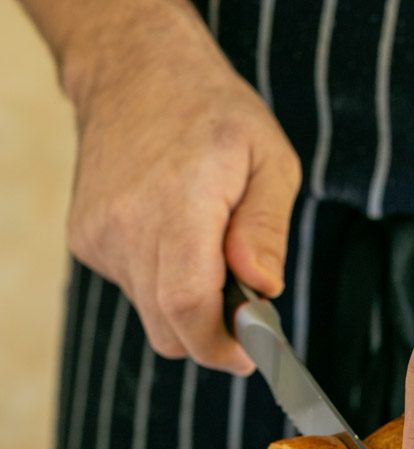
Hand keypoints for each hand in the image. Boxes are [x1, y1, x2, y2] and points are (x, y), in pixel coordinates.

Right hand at [63, 1, 300, 374]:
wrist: (134, 71)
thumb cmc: (211, 112)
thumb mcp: (269, 159)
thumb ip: (267, 229)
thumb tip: (263, 288)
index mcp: (178, 204)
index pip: (187, 306)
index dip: (219, 345)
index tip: (249, 354)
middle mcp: (128, 225)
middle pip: (169, 328)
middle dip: (210, 336)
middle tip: (244, 311)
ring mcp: (100, 235)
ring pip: (151, 314)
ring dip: (187, 305)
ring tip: (207, 252)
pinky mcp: (87, 241)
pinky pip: (134, 289)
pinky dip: (161, 281)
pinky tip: (174, 237)